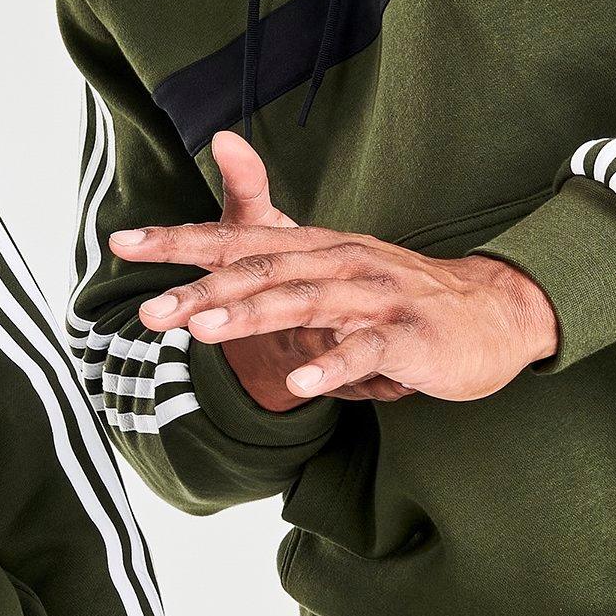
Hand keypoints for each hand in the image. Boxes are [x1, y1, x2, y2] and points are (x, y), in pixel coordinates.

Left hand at [115, 139, 558, 403]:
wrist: (493, 311)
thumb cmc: (399, 296)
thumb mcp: (331, 269)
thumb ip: (272, 254)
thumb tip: (219, 231)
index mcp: (316, 247)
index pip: (237, 239)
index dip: (180, 240)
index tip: (122, 244)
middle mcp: (341, 262)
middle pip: (261, 270)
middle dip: (202, 287)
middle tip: (150, 309)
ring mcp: (377, 296)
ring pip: (308, 301)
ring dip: (255, 314)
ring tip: (206, 331)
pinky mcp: (411, 336)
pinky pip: (368, 350)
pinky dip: (335, 365)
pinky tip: (301, 384)